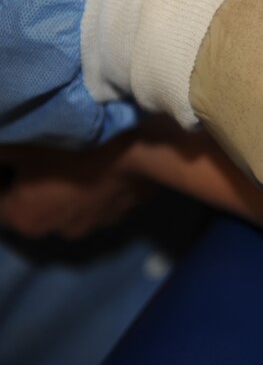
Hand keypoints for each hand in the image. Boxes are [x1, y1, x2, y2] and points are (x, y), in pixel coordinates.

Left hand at [0, 135, 156, 239]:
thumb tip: (2, 159)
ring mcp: (83, 229)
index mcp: (19, 217)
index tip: (13, 158)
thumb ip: (2, 157)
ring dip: (60, 194)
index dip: (2, 177)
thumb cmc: (71, 152)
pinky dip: (87, 195)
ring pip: (61, 210)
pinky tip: (96, 174)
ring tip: (73, 168)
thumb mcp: (22, 146)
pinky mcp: (111, 221)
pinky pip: (89, 208)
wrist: (133, 159)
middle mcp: (47, 231)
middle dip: (29, 188)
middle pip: (29, 208)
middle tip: (41, 161)